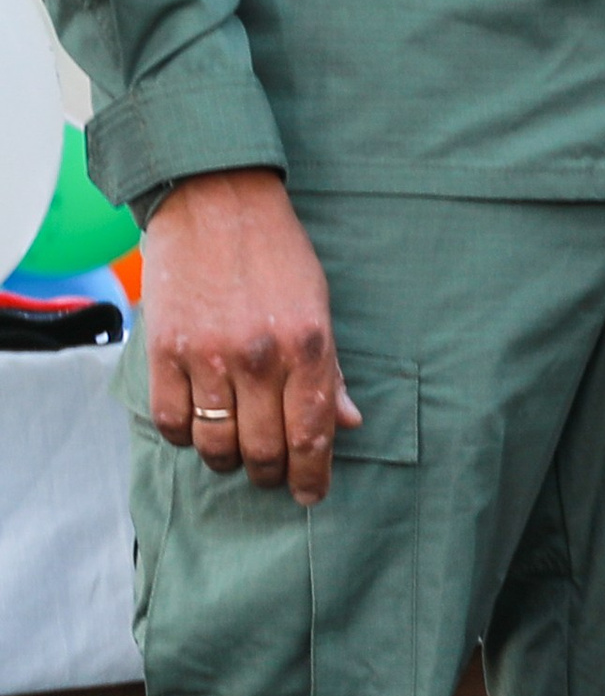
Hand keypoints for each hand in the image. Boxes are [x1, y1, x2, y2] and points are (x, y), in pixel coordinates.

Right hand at [142, 168, 359, 504]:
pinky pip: (172, 421)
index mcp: (307, 346)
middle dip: (271, 475)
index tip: (309, 495)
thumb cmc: (276, 252)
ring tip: (233, 452)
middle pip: (264, 450)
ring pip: (215, 445)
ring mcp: (208, 355)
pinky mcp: (164, 350)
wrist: (215, 199)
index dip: (312, 477)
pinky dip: (185, 435)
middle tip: (271, 475)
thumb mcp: (319, 305)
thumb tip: (349, 423)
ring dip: (227, 461)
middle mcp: (260, 357)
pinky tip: (196, 424)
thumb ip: (330, 369)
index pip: (312, 435)